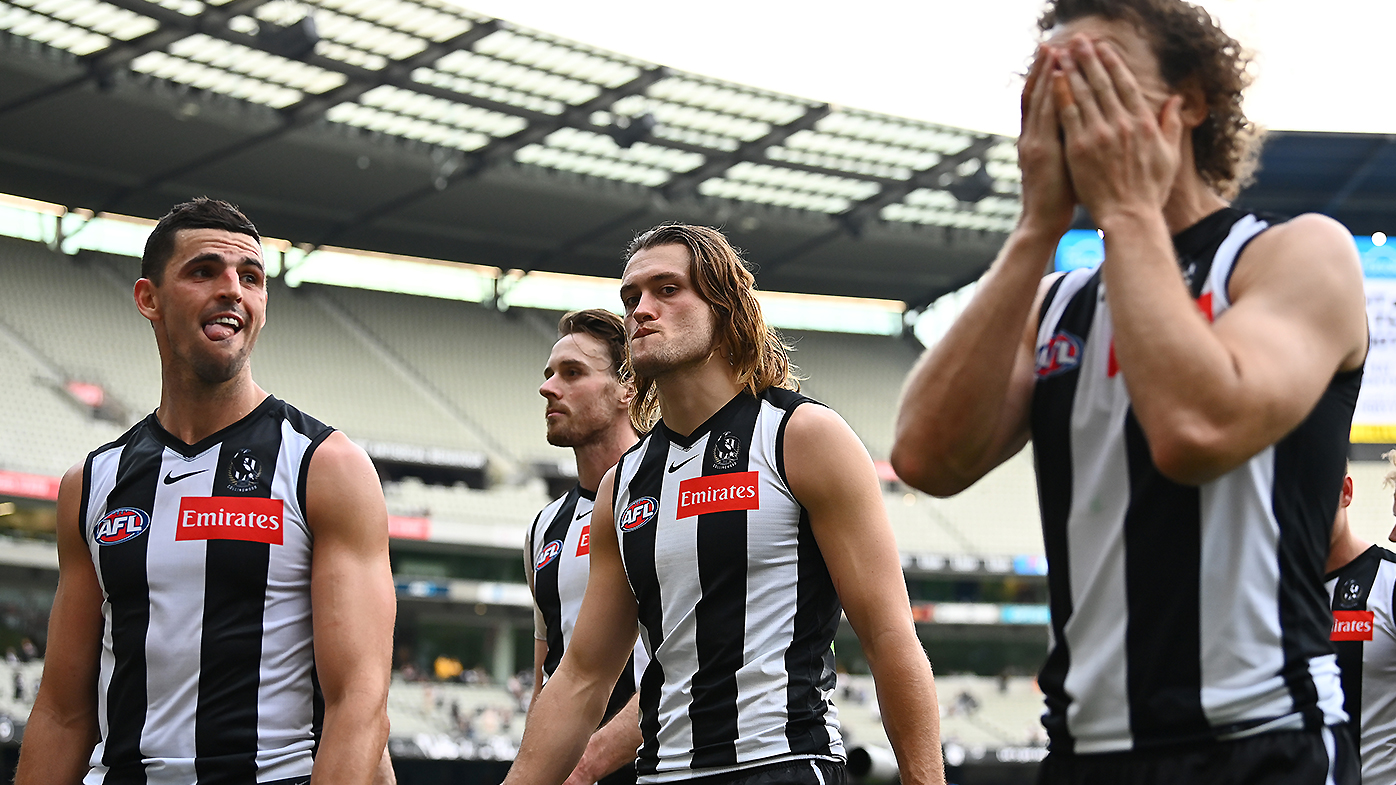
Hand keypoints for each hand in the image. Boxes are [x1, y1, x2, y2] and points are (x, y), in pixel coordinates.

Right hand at [1016, 44, 1076, 237]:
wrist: (1042, 223)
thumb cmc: (1058, 200)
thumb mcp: (1063, 166)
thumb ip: (1066, 144)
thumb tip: (1081, 127)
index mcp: (1036, 141)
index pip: (1040, 103)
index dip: (1045, 80)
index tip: (1054, 58)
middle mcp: (1030, 137)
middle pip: (1035, 95)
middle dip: (1042, 69)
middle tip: (1048, 45)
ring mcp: (1033, 142)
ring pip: (1039, 100)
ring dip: (1046, 73)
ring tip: (1052, 50)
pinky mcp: (1040, 150)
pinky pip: (1045, 115)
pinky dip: (1050, 93)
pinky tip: (1057, 75)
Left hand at [1052, 36, 1182, 224]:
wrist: (1129, 216)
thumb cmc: (1149, 190)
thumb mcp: (1169, 155)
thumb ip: (1172, 124)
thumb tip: (1177, 99)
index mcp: (1143, 123)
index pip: (1125, 85)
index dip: (1112, 63)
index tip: (1103, 48)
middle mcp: (1121, 124)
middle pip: (1102, 83)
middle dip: (1089, 59)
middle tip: (1078, 40)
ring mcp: (1099, 135)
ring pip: (1083, 94)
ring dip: (1072, 70)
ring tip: (1062, 53)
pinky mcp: (1079, 148)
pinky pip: (1068, 114)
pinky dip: (1061, 94)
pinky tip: (1053, 79)